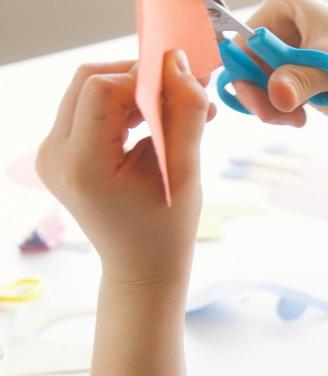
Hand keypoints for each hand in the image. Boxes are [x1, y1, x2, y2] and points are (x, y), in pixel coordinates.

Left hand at [37, 51, 214, 283]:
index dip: (144, 77)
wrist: (141, 267)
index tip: (183, 84)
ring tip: (174, 108)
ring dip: (132, 90)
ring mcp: (51, 154)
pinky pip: (87, 110)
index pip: (103, 89)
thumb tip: (182, 64)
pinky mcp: (60, 153)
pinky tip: (154, 121)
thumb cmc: (166, 229)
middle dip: (137, 77)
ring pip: (87, 90)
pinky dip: (122, 106)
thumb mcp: (185, 172)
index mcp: (83, 165)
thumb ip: (185, 115)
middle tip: (180, 88)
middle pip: (88, 80)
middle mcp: (55, 155)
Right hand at [233, 0, 327, 143]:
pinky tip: (298, 119)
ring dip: (268, 107)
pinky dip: (278, 113)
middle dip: (254, 93)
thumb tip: (278, 93)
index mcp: (287, 8)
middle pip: (246, 64)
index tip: (254, 94)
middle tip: (271, 114)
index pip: (244, 36)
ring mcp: (288, 59)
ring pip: (256, 86)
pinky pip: (271, 100)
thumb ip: (303, 79)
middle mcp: (283, 31)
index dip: (241, 66)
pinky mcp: (296, 84)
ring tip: (292, 119)